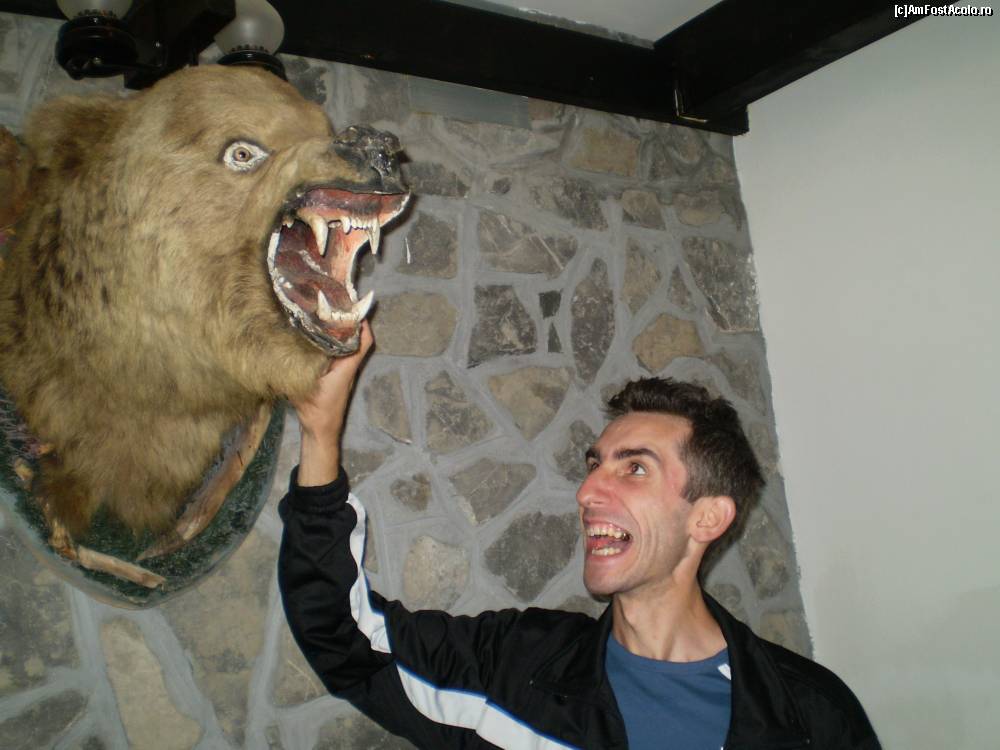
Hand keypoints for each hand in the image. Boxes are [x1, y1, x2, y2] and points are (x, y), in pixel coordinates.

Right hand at [292, 321, 373, 485]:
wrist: (321, 432)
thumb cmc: (316, 412)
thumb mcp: (304, 387)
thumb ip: (295, 370)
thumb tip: (281, 348)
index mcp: (345, 368)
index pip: (362, 343)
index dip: (362, 324)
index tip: (352, 308)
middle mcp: (348, 368)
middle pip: (356, 340)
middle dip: (349, 323)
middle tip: (335, 305)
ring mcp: (343, 372)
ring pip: (348, 347)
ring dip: (341, 332)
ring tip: (326, 315)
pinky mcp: (336, 377)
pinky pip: (339, 355)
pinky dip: (332, 343)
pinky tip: (317, 336)